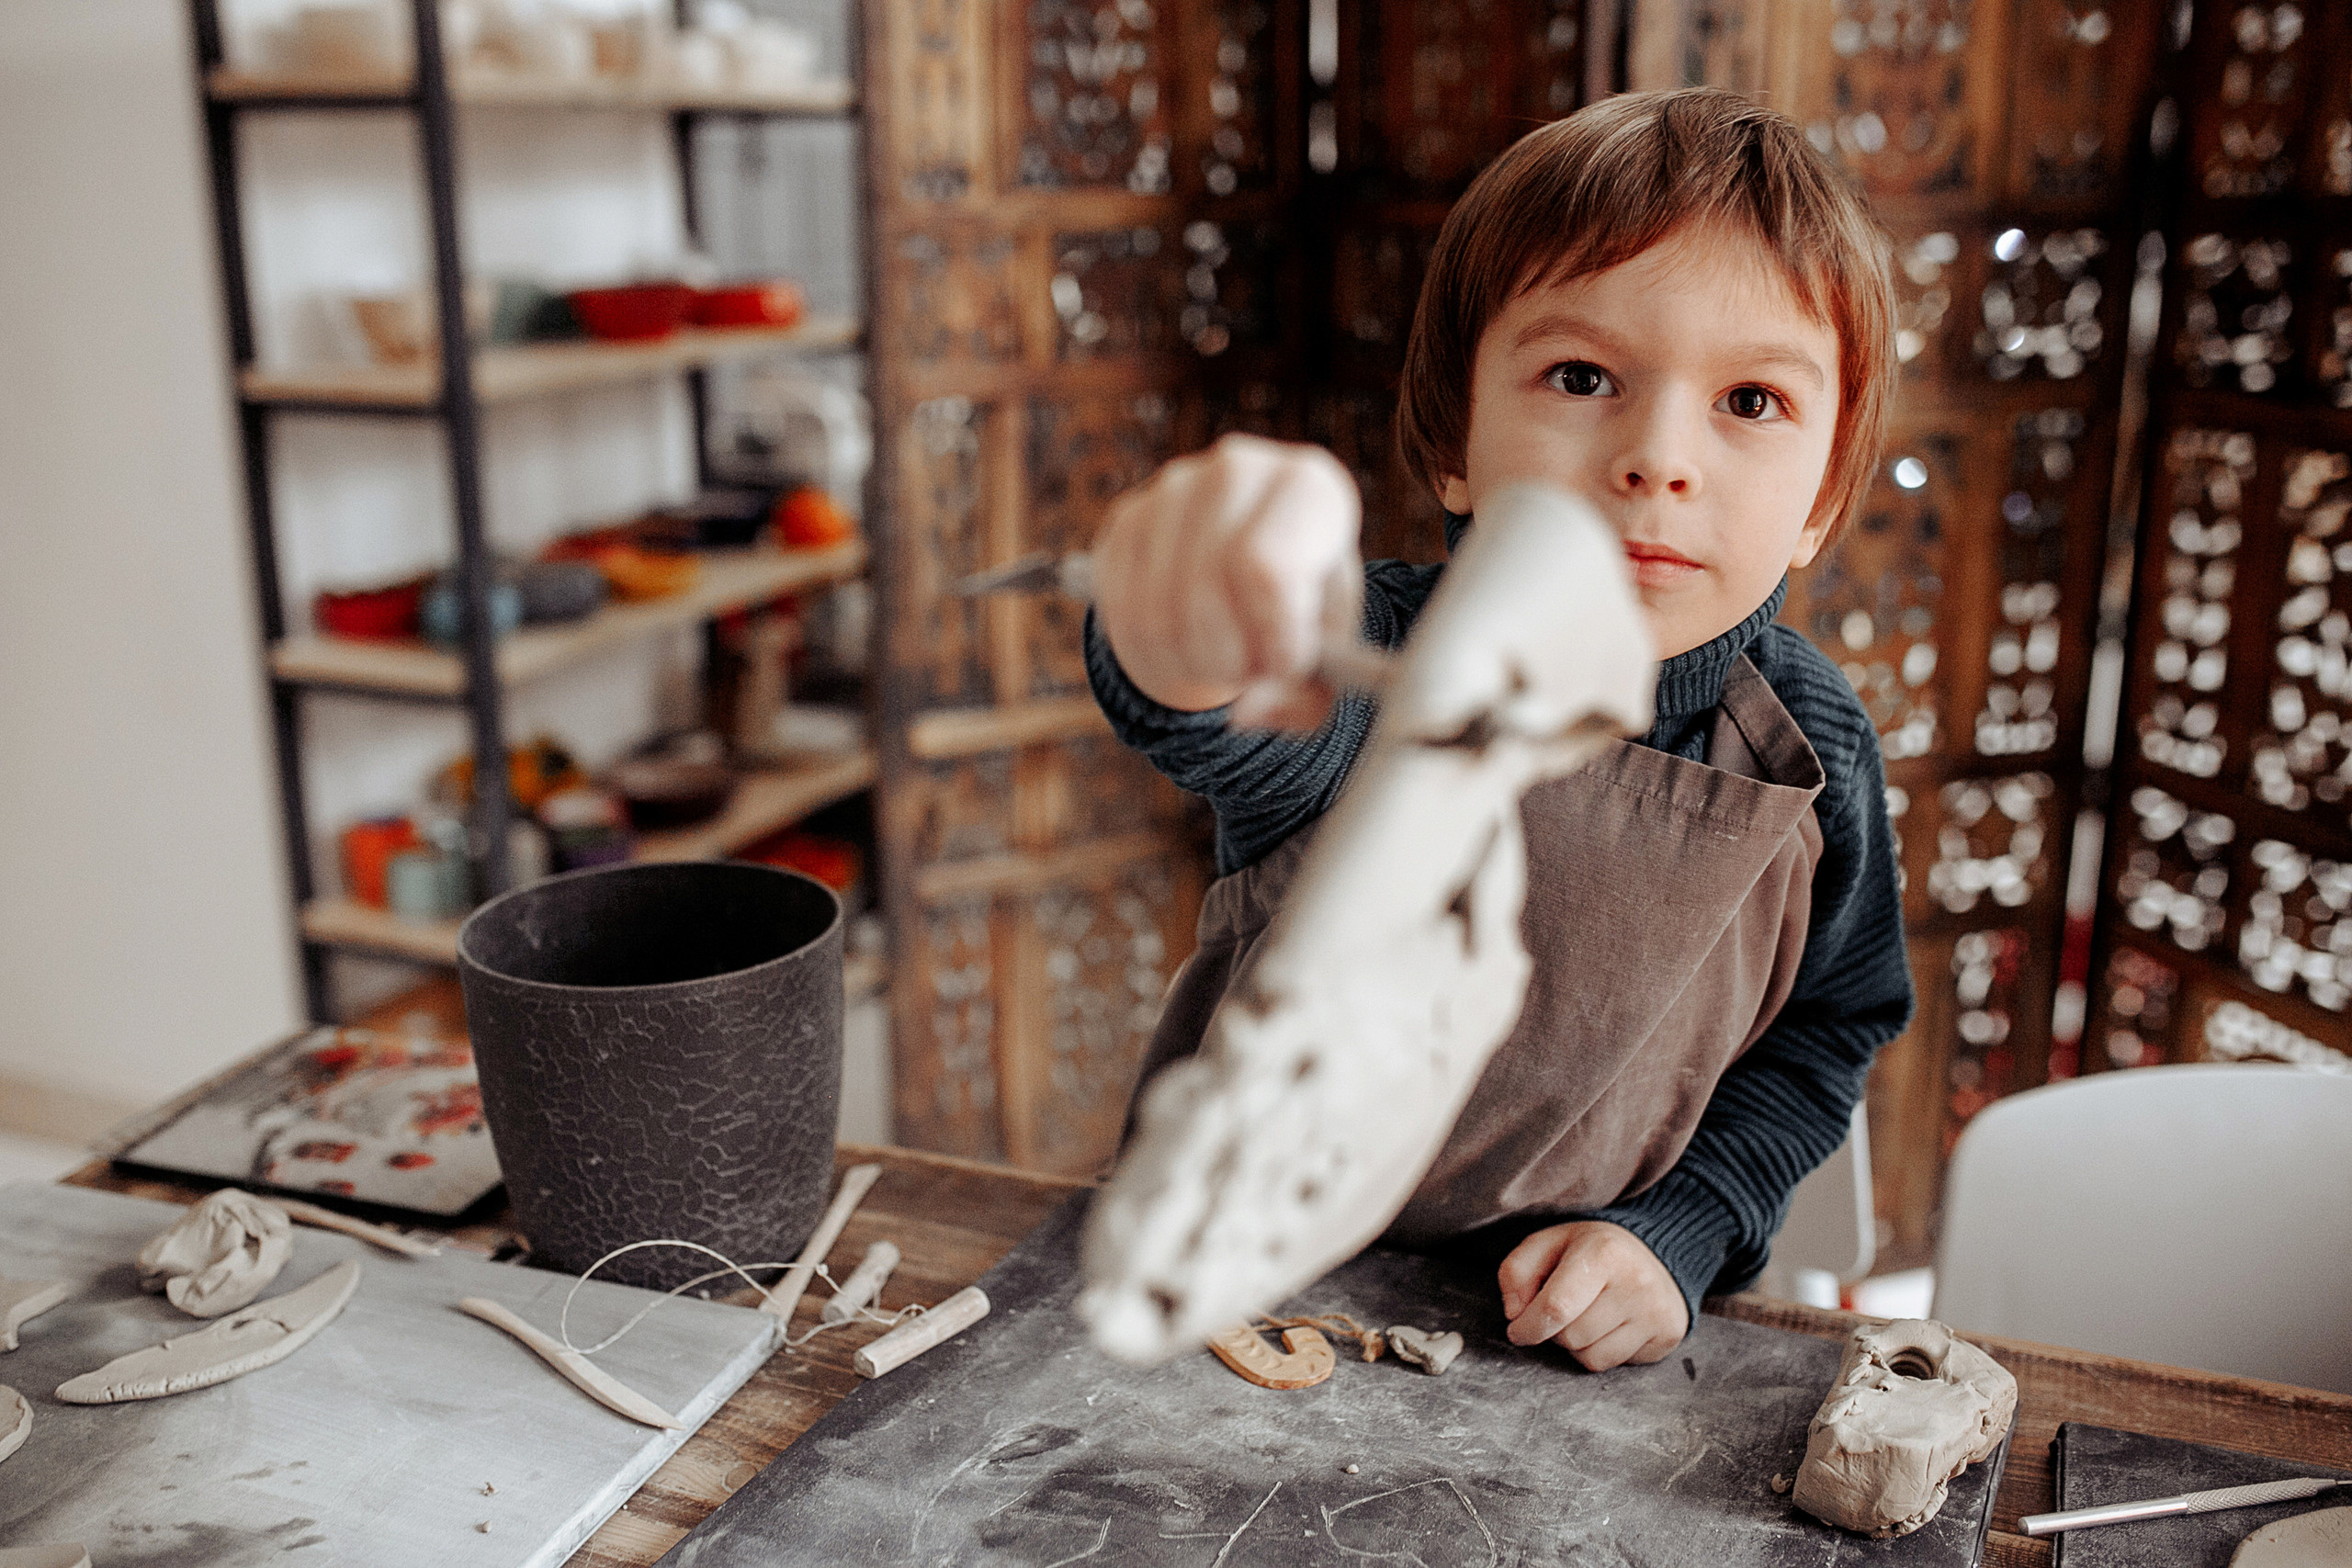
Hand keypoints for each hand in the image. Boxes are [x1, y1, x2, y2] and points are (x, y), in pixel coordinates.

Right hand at [1091, 433, 1361, 726]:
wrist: (1257, 562)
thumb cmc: (1304, 607)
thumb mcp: (1329, 653)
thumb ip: (1308, 694)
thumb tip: (1245, 713)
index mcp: (1309, 486)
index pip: (1268, 570)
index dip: (1271, 639)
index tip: (1283, 667)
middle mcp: (1239, 469)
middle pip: (1205, 591)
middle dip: (1226, 659)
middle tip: (1246, 673)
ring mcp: (1174, 488)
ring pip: (1158, 611)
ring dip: (1188, 664)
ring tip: (1219, 663)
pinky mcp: (1127, 516)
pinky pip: (1121, 610)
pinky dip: (1149, 655)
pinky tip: (1181, 650)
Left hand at [1498, 1220, 1688, 1370]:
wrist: (1655, 1254)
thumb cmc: (1592, 1252)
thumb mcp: (1548, 1244)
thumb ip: (1516, 1273)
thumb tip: (1515, 1314)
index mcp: (1603, 1252)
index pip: (1556, 1307)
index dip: (1528, 1326)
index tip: (1517, 1329)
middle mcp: (1636, 1283)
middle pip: (1571, 1337)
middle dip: (1554, 1331)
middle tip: (1564, 1311)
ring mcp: (1655, 1312)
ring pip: (1590, 1358)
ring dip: (1576, 1345)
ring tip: (1587, 1317)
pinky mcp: (1667, 1336)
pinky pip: (1613, 1365)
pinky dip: (1600, 1352)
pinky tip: (1609, 1327)